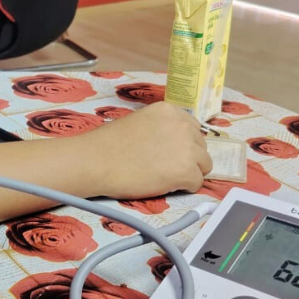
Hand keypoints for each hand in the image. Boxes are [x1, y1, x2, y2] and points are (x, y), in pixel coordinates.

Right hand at [82, 102, 212, 197]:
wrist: (95, 161)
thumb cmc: (107, 145)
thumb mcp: (139, 122)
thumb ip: (160, 128)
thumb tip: (170, 145)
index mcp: (170, 111)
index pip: (192, 129)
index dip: (181, 144)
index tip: (167, 153)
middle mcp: (183, 125)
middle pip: (200, 147)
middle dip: (187, 158)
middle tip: (163, 167)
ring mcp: (186, 148)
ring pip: (203, 165)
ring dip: (188, 173)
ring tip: (164, 177)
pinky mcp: (185, 171)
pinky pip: (197, 183)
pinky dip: (183, 188)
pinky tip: (164, 185)